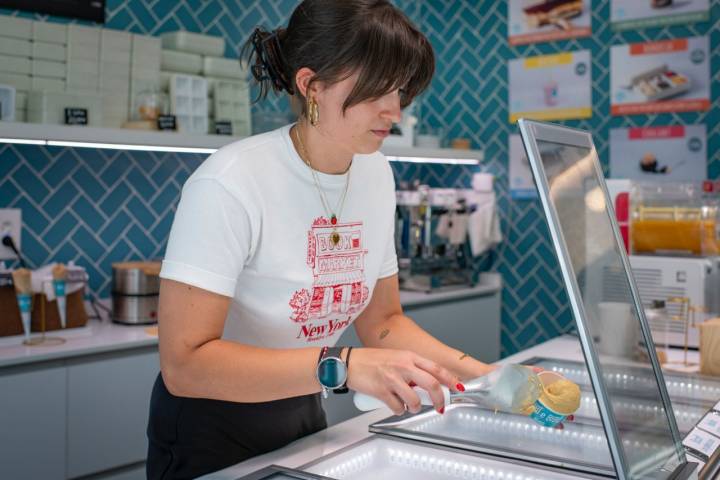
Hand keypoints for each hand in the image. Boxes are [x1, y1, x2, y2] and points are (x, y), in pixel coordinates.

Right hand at [347, 348, 462, 415]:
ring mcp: (392, 378)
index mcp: (409, 356)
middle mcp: (403, 366)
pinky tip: (394, 405)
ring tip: (410, 405)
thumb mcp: (396, 357)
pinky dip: (399, 410)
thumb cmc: (371, 360)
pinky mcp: (381, 391)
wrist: (349, 363)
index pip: (436, 368)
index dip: (450, 379)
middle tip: (439, 406)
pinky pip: (398, 407)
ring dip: (415, 407)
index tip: (457, 388)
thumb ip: (412, 368)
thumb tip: (427, 384)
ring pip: (415, 400)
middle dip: (439, 399)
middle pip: (431, 385)